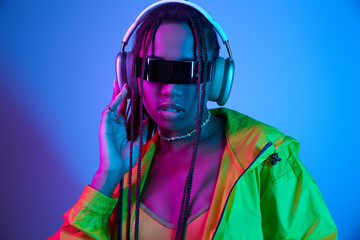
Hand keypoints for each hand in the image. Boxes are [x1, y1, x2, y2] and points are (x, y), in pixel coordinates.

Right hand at [91, 80, 146, 195]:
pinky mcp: (104, 127)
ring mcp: (109, 126)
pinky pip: (108, 113)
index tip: (134, 92)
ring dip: (118, 97)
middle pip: (118, 106)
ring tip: (124, 87)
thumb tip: (148, 119)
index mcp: (122, 129)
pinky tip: (119, 98)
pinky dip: (113, 104)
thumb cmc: (125, 159)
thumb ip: (142, 131)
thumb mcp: (138, 143)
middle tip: (126, 83)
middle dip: (121, 95)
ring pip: (112, 107)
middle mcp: (115, 125)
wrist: (116, 169)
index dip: (128, 102)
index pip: (125, 111)